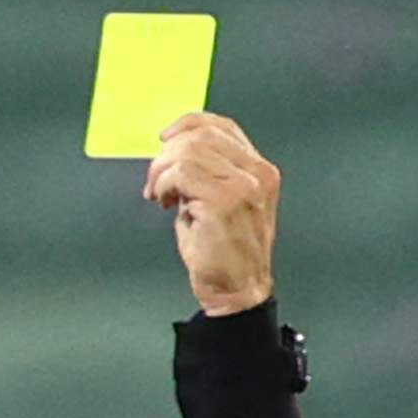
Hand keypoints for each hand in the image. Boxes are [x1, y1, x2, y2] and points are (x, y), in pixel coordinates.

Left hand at [142, 110, 278, 315]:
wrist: (237, 293)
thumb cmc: (226, 254)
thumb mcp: (224, 202)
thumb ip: (209, 173)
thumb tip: (174, 153)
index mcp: (260, 170)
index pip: (222, 127)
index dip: (188, 124)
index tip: (166, 137)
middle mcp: (257, 174)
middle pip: (201, 135)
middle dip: (169, 152)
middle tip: (157, 178)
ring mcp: (243, 187)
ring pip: (188, 151)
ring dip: (162, 170)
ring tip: (160, 193)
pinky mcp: (223, 202)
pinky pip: (181, 173)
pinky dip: (164, 184)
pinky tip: (165, 202)